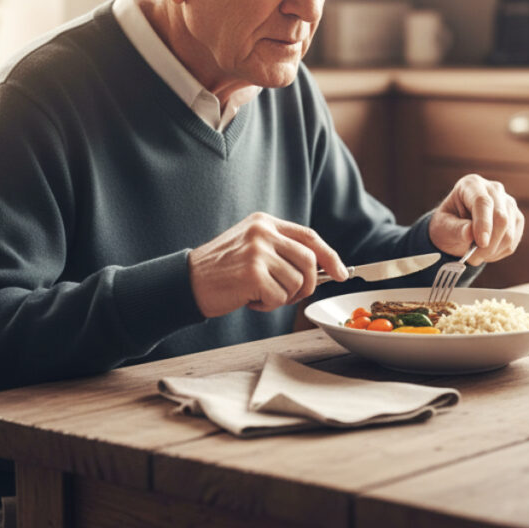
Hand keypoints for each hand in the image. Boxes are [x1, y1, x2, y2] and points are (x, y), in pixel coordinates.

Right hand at [188, 213, 347, 317]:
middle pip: (309, 262)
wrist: (186, 281)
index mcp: (265, 222)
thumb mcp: (252, 246)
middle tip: (289, 296)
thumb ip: (281, 250)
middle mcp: (263, 232)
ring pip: (296, 282)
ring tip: (259, 294)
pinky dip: (268, 305)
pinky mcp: (252, 273)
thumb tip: (320, 267)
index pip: (309, 237)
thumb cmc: (221, 270)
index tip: (342, 274)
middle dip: (307, 285)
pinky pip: (279, 297)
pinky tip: (249, 300)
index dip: (330, 256)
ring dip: (282, 298)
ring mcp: (257, 251)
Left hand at [427, 174, 524, 265]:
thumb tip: (469, 233)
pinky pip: (513, 241)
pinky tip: (485, 251)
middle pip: (501, 217)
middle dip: (488, 243)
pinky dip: (498, 252)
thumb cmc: (448, 224)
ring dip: (492, 250)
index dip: (483, 223)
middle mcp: (493, 189)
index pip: (483, 202)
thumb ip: (455, 229)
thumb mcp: (443, 226)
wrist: (456, 228)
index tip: (480, 243)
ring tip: (475, 255)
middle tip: (473, 258)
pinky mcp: (516, 218)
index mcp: (471, 184)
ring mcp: (508, 203)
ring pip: (509, 232)